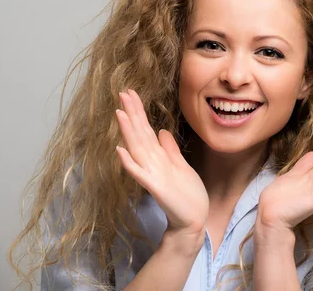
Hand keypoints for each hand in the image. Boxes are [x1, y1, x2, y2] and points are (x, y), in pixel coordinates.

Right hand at [115, 89, 208, 235]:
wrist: (193, 219)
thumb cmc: (188, 194)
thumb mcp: (181, 166)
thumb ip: (170, 150)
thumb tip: (162, 131)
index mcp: (159, 157)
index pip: (146, 130)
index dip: (139, 112)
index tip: (131, 93)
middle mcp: (152, 163)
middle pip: (139, 134)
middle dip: (132, 114)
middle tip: (122, 93)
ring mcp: (152, 175)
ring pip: (138, 149)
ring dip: (128, 132)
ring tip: (120, 114)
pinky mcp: (156, 188)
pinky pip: (140, 174)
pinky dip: (130, 163)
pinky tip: (120, 151)